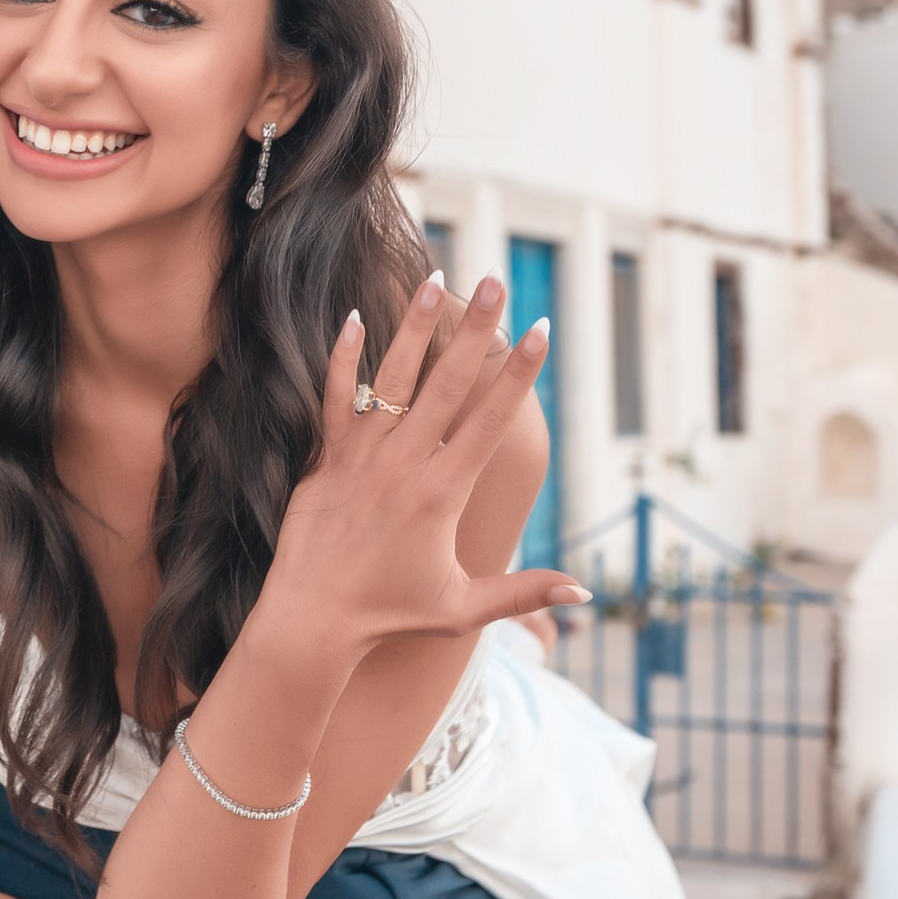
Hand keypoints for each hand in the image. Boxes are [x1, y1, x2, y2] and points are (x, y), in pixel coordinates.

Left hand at [267, 274, 587, 659]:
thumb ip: (523, 592)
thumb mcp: (464, 610)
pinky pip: (335, 398)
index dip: (519, 373)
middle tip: (497, 281)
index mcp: (444, 492)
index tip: (542, 330)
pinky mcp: (327, 457)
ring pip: (394, 378)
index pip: (490, 419)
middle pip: (448, 383)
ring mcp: (363, 455)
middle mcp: (406, 463)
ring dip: (416, 327)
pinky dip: (344, 358)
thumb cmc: (389, 616)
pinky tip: (357, 317)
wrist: (312, 619)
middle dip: (477, 329)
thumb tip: (585, 592)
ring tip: (437, 279)